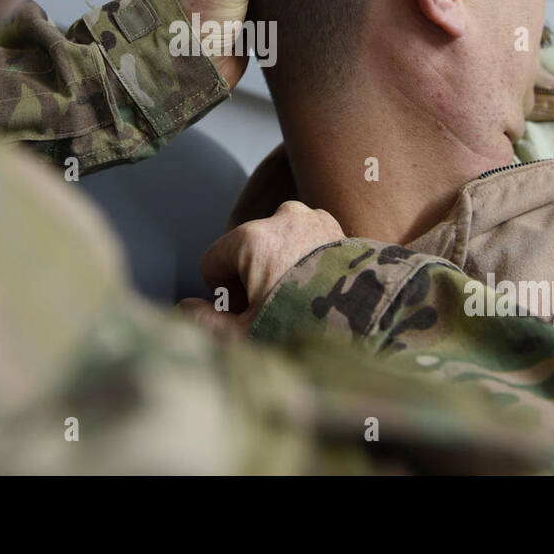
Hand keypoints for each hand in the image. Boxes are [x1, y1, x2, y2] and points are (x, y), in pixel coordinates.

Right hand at [177, 200, 344, 337]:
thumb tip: (185, 309)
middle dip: (250, 279)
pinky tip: (317, 289)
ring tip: (297, 300)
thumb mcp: (244, 336)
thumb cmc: (302, 332)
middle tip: (270, 310)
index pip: (213, 261)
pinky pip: (303, 240)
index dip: (222, 293)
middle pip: (244, 250)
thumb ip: (203, 322)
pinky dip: (304, 260)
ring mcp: (313, 218)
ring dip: (277, 266)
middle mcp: (282, 217)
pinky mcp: (337, 226)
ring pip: (274, 243)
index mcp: (252, 238)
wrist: (369, 326)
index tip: (244, 313)